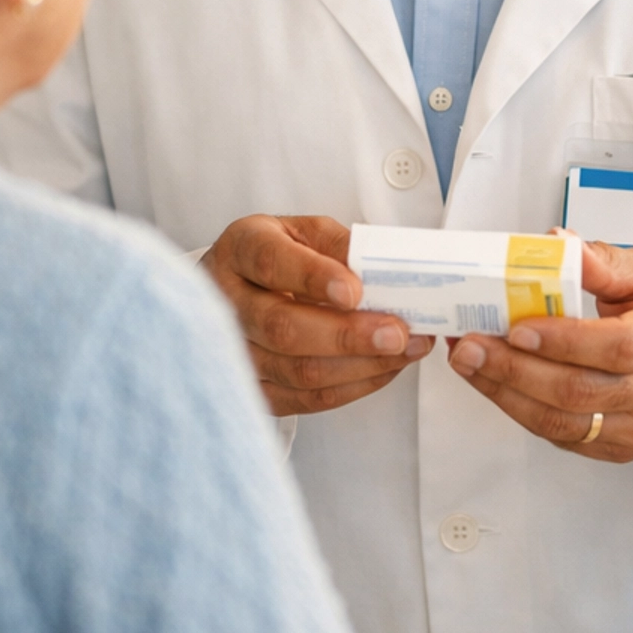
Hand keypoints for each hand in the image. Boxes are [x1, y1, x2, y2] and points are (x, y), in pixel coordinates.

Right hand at [202, 214, 431, 416]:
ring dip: (360, 366)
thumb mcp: (307, 232)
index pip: (271, 262)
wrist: (243, 288)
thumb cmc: (282, 255)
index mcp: (241, 249)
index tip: (355, 291)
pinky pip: (304, 399)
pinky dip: (352, 387)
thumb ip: (339, 248)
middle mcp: (227, 302)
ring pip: (296, 371)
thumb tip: (381, 277)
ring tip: (405, 350)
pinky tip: (383, 368)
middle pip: (282, 328)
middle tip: (396, 333)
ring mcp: (234, 352)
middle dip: (347, 335)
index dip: (313, 277)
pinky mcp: (254, 388)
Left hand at [447, 239, 632, 460]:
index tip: (519, 326)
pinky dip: (524, 413)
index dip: (565, 341)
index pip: (619, 347)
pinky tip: (497, 387)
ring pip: (567, 421)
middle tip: (470, 344)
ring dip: (508, 394)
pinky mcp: (623, 448)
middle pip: (582, 390)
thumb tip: (558, 244)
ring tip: (471, 365)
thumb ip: (606, 262)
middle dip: (515, 369)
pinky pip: (566, 437)